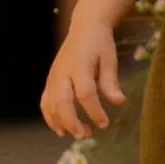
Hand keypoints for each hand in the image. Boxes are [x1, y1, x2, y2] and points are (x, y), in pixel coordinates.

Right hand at [40, 19, 126, 139]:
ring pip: (50, 104)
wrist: (84, 28)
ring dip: (61, 122)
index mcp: (80, 65)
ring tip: (78, 134)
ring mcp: (53, 77)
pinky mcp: (50, 80)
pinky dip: (50, 117)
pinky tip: (61, 129)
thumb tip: (119, 102)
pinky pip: (45, 101)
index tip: (104, 124)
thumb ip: (111, 81)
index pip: (85, 92)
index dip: (94, 110)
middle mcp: (63, 72)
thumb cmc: (100, 44)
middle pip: (62, 101)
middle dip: (72, 121)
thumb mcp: (110, 59)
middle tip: (85, 135)